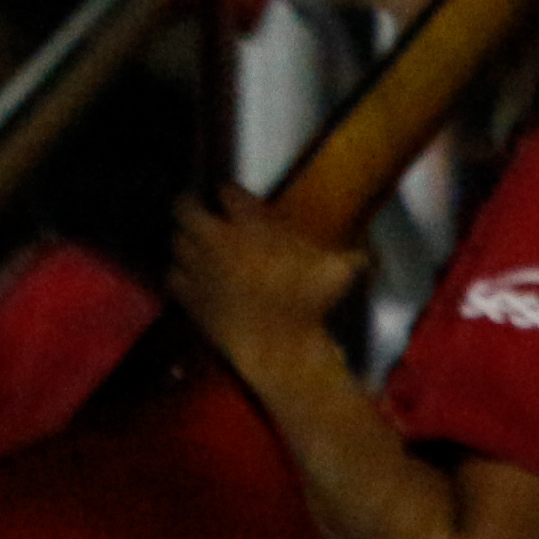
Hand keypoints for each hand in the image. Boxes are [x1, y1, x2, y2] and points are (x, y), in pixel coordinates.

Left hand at [171, 190, 362, 368]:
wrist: (280, 347)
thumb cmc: (310, 304)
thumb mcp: (336, 270)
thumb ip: (347, 253)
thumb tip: (367, 253)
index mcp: (251, 225)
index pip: (227, 191)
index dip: (229, 193)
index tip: (231, 196)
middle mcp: (217, 239)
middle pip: (185, 207)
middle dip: (190, 204)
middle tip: (196, 206)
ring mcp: (197, 266)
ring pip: (176, 239)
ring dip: (184, 238)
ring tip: (194, 241)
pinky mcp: (187, 294)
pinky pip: (172, 273)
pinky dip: (179, 272)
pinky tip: (190, 274)